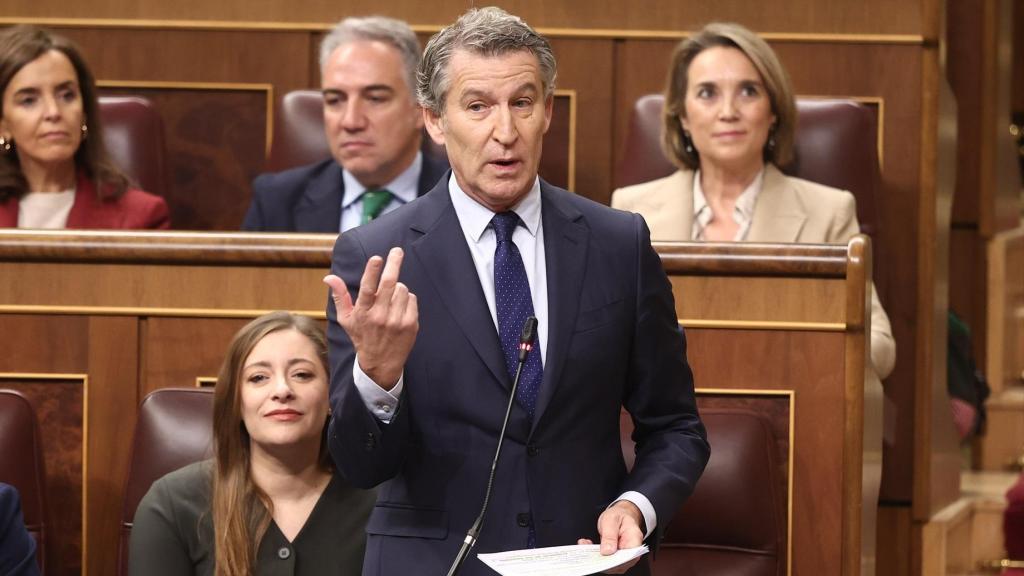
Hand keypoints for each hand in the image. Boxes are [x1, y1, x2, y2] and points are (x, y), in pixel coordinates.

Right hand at [324, 247, 417, 389]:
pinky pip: (412, 299)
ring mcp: (397, 321)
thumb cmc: (362, 337)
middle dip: (394, 263)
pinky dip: (406, 298)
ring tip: (390, 297)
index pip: (367, 288)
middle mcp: (380, 317)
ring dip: (397, 287)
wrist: (381, 363)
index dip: (372, 271)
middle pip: (389, 283)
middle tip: (397, 251)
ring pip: (402, 289)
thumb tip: (329, 277)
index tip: (377, 258)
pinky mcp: (411, 324)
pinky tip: (399, 307)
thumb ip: (340, 296)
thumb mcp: (346, 319)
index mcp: (363, 313)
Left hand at [576, 500, 643, 573]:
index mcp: (634, 540)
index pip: (628, 558)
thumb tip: (607, 552)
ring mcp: (622, 556)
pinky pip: (603, 561)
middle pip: (618, 565)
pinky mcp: (614, 557)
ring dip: (595, 557)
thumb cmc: (619, 515)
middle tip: (588, 550)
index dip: (615, 562)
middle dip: (601, 560)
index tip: (602, 556)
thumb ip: (610, 535)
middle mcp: (630, 552)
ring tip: (585, 544)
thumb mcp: (612, 519)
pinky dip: (593, 554)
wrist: (620, 514)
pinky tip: (586, 544)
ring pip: (609, 565)